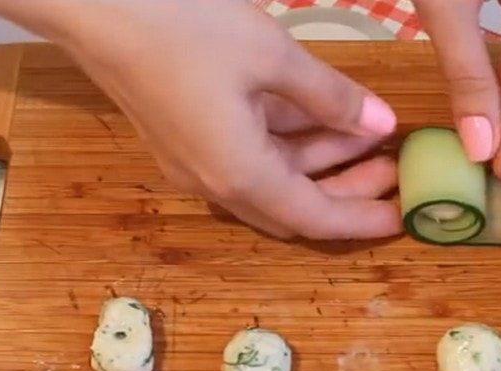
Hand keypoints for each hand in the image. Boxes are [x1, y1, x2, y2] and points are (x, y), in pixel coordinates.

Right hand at [0, 0, 401, 239]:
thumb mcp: (273, 57)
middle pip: (293, 205)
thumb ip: (333, 98)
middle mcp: (216, 183)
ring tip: (369, 137)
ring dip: (320, 163)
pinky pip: (248, 156)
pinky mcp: (186, 139)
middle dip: (347, 190)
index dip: (363, 219)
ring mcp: (196, 163)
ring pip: (272, 179)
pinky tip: (320, 117)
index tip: (404, 216)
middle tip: (393, 169)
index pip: (314, 217)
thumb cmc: (187, 28)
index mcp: (239, 175)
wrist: (96, 8)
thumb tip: (381, 125)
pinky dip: (287, 143)